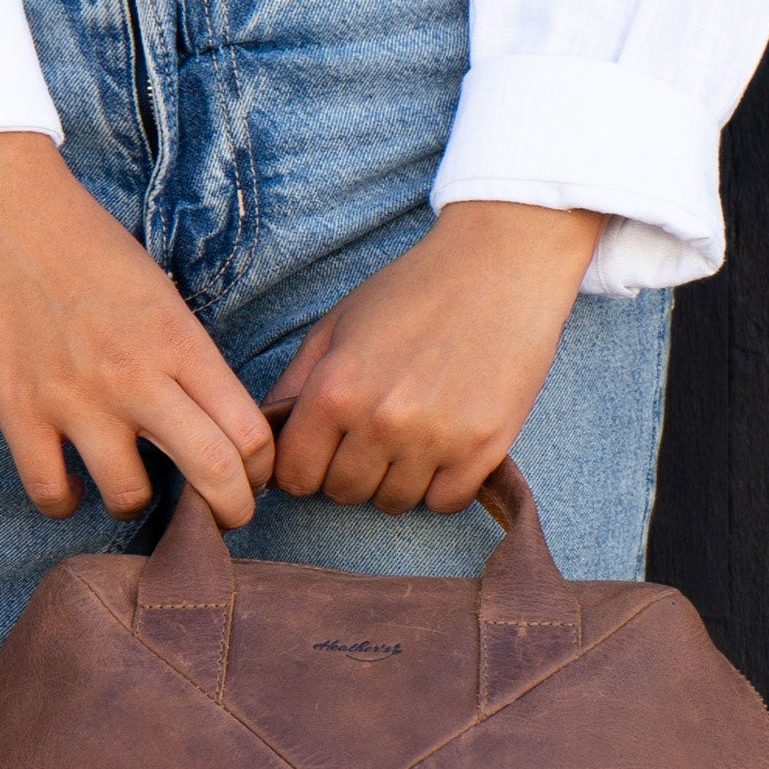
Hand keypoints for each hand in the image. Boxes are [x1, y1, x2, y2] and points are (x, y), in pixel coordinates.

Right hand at [0, 134, 272, 527]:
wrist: (1, 204)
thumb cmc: (84, 244)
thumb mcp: (159, 293)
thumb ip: (186, 357)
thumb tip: (212, 420)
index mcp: (178, 343)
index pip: (249, 432)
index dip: (260, 471)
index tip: (250, 478)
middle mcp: (135, 377)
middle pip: (214, 473)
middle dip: (230, 510)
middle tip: (223, 518)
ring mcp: (76, 400)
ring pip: (131, 497)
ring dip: (137, 506)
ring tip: (130, 490)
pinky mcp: (19, 412)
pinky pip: (52, 494)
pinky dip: (66, 504)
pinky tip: (72, 487)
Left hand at [268, 200, 604, 514]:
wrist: (501, 264)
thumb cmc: (412, 292)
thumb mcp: (337, 325)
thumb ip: (295, 384)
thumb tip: (267, 436)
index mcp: (335, 390)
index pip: (295, 476)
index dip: (304, 468)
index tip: (322, 452)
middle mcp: (381, 420)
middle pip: (343, 493)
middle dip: (350, 471)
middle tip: (374, 434)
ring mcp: (434, 439)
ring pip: (393, 502)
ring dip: (396, 478)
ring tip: (412, 434)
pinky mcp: (482, 448)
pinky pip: (444, 503)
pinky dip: (441, 485)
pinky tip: (445, 446)